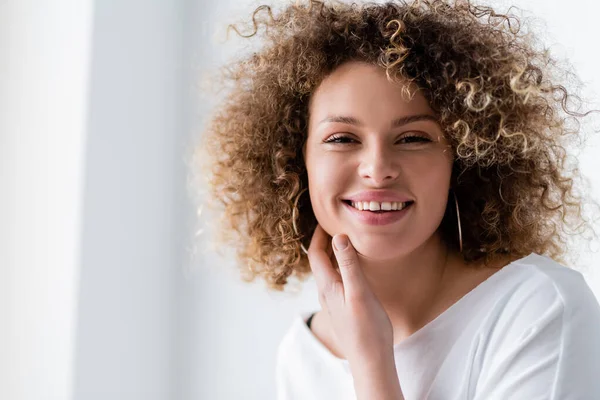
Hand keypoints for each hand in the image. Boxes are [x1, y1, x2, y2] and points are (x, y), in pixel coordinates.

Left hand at [307, 224, 393, 364]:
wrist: (370, 360)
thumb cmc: (367, 328)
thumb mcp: (359, 292)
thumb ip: (348, 264)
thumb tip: (338, 236)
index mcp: (327, 286)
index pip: (316, 254)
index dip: (319, 235)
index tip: (326, 219)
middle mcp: (326, 293)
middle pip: (320, 261)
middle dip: (325, 242)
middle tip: (335, 225)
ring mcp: (334, 302)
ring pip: (329, 272)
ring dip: (333, 255)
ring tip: (345, 242)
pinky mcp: (343, 309)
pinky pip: (337, 282)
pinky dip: (341, 268)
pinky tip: (353, 270)